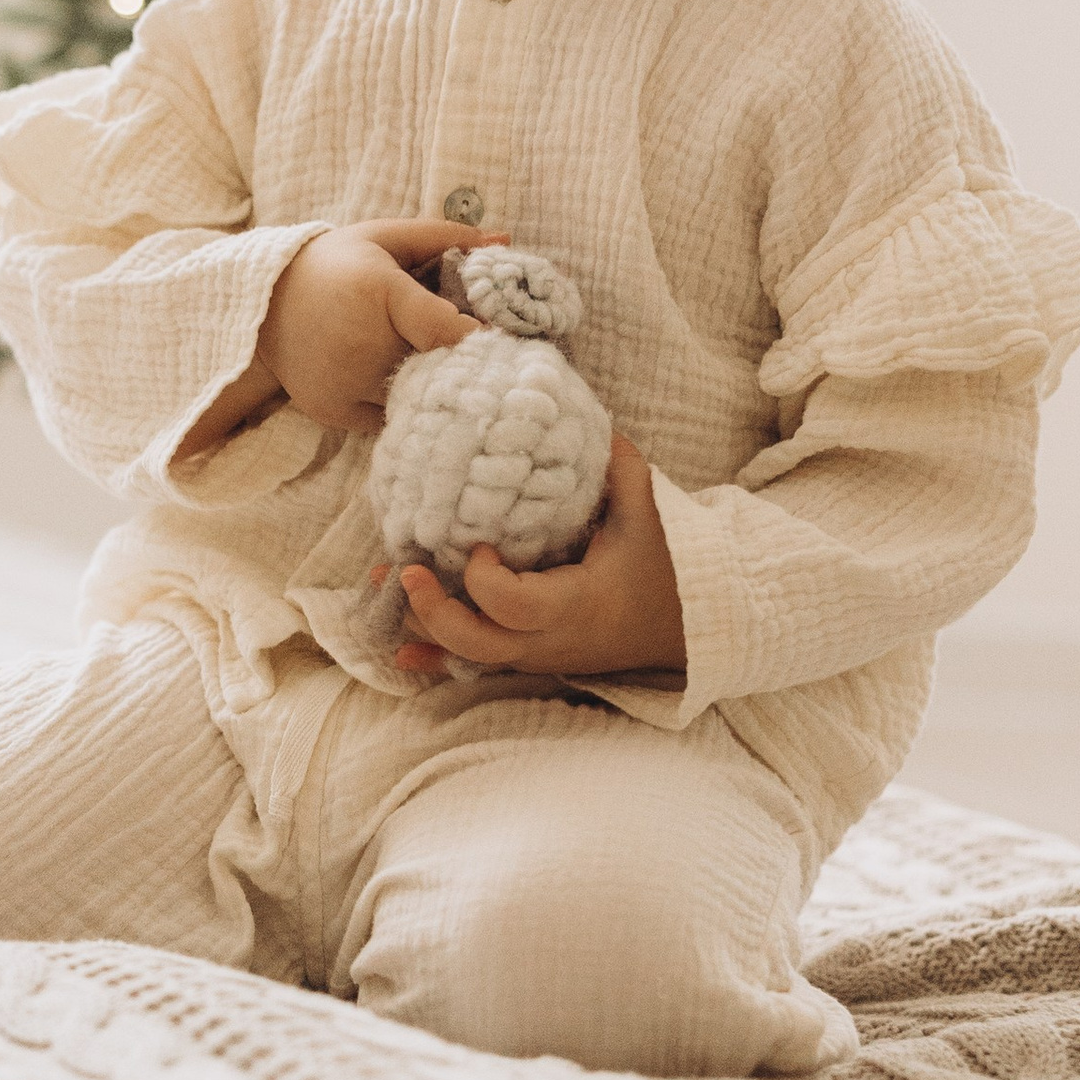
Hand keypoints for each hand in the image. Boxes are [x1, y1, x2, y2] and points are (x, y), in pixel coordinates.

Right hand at [257, 218, 492, 436]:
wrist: (262, 301)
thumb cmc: (334, 263)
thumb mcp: (384, 236)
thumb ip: (444, 235)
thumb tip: (504, 238)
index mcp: (378, 293)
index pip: (447, 331)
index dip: (480, 338)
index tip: (500, 339)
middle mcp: (361, 345)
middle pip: (436, 370)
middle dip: (461, 363)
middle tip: (479, 355)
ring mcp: (345, 383)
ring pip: (415, 399)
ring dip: (432, 387)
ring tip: (438, 368)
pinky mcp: (333, 410)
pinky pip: (388, 418)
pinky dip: (401, 404)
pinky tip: (401, 383)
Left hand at [398, 433, 687, 682]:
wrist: (695, 627)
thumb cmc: (672, 566)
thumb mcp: (651, 512)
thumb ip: (618, 466)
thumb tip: (582, 413)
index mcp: (577, 604)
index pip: (513, 605)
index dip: (484, 580)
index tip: (478, 546)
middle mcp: (552, 641)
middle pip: (476, 643)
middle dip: (433, 610)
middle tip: (404, 570)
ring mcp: (541, 656)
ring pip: (469, 658)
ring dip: (424, 627)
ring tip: (385, 588)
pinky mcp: (535, 660)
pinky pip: (479, 666)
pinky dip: (438, 658)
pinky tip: (399, 653)